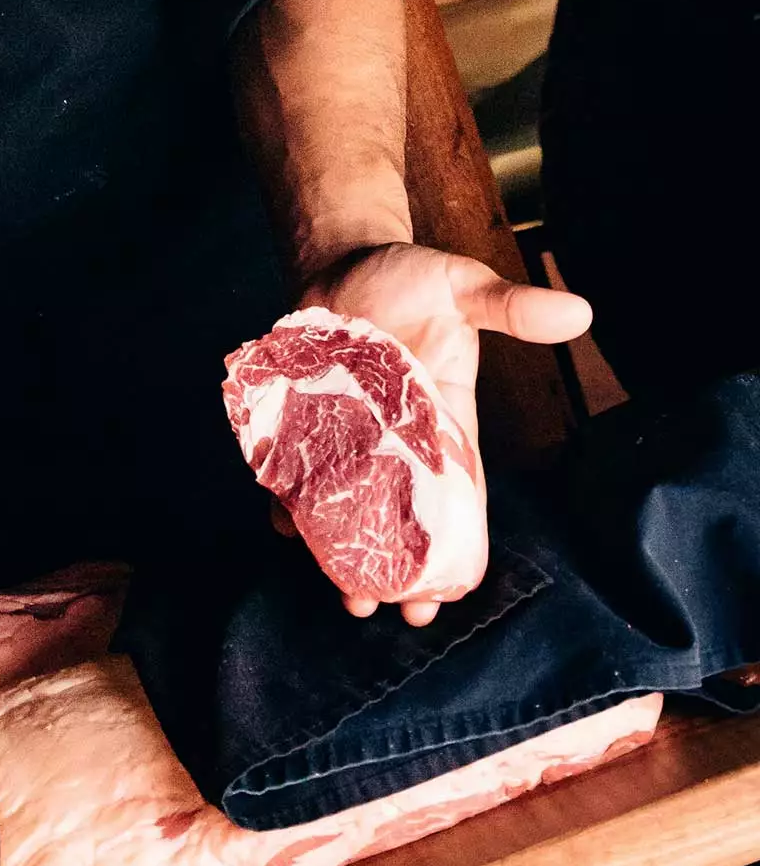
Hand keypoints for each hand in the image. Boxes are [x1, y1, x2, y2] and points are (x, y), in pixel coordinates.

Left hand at [297, 242, 590, 627]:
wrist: (341, 259)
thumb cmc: (408, 279)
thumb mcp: (461, 286)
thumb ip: (509, 305)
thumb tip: (578, 311)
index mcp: (444, 420)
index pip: (460, 495)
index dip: (459, 546)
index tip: (452, 590)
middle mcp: (398, 440)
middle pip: (402, 516)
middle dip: (398, 567)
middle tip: (385, 606)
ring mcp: (349, 435)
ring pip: (350, 507)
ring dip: (345, 551)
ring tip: (345, 592)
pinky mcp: (303, 423)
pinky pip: (297, 473)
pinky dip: (292, 502)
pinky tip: (288, 527)